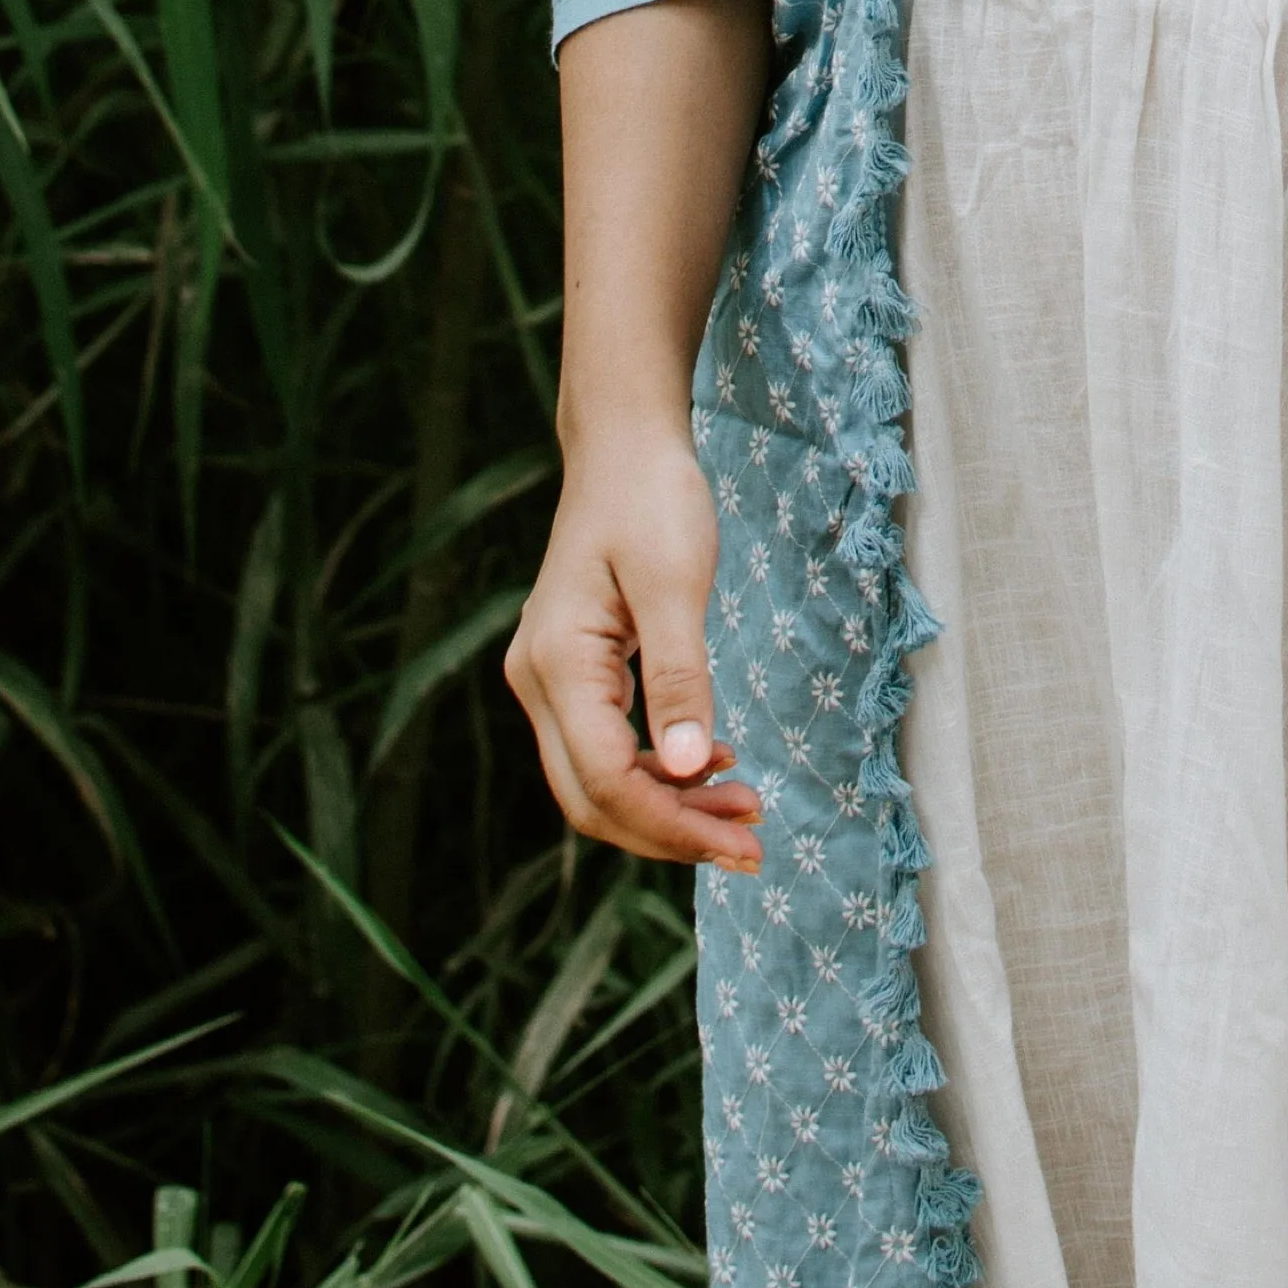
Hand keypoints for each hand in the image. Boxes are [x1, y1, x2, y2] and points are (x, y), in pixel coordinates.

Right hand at [504, 425, 762, 870]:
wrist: (625, 442)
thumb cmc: (652, 496)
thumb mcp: (675, 581)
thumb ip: (679, 678)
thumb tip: (687, 771)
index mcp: (556, 663)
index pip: (607, 780)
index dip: (673, 826)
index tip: (745, 843)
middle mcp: (536, 681)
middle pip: (593, 798)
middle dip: (672, 832)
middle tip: (751, 845)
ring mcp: (548, 678)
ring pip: (598, 780)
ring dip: (668, 807)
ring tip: (743, 809)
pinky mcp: (572, 671)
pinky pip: (605, 747)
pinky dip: (656, 771)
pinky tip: (711, 764)